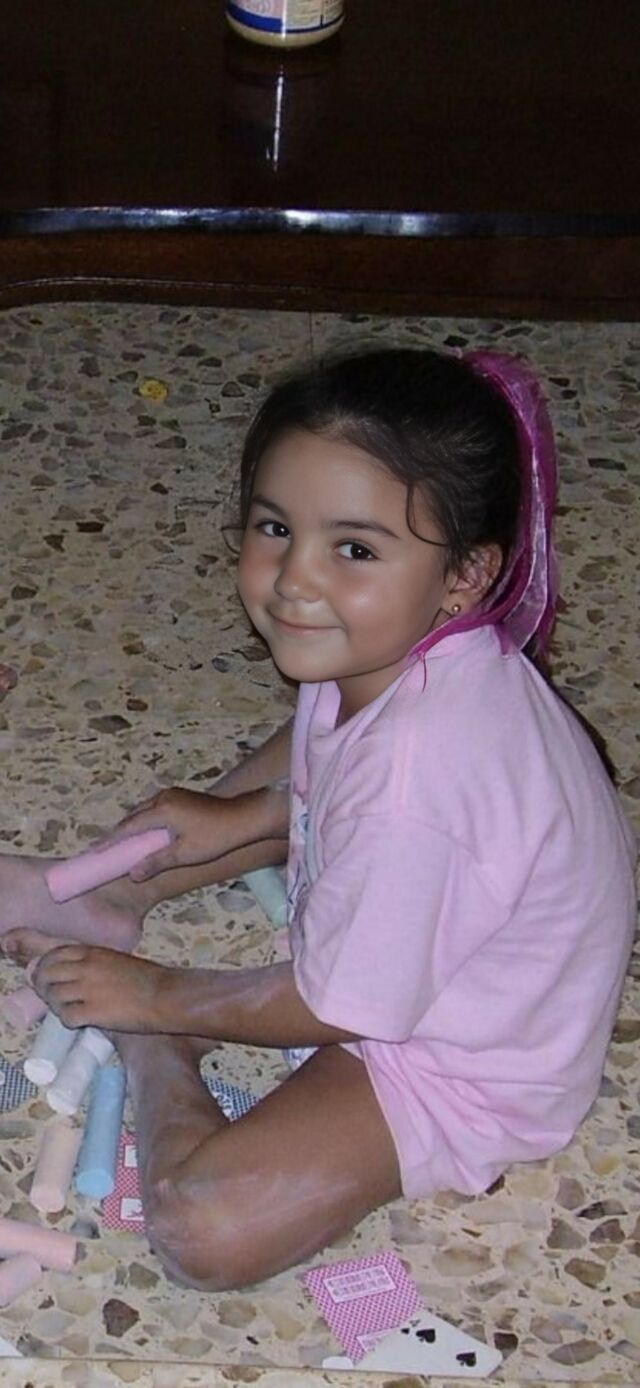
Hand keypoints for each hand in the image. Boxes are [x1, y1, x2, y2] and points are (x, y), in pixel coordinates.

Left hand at [31, 944, 170, 1031]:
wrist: (165, 995)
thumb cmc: (146, 978)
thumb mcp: (115, 960)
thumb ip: (91, 962)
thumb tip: (69, 971)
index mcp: (91, 953)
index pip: (52, 955)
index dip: (44, 967)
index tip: (47, 978)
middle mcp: (85, 968)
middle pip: (46, 975)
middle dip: (43, 987)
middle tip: (52, 997)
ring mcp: (87, 990)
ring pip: (52, 997)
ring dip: (56, 1006)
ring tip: (69, 1011)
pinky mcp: (92, 1012)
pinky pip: (65, 1017)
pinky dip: (68, 1021)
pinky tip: (80, 1022)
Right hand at [99, 787, 248, 880]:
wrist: (243, 817)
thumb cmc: (215, 837)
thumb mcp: (184, 854)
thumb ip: (156, 862)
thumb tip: (132, 873)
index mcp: (161, 810)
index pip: (128, 827)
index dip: (110, 840)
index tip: (94, 851)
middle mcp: (163, 798)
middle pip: (133, 816)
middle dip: (117, 833)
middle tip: (102, 849)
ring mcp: (172, 794)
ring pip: (143, 810)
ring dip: (131, 825)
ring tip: (119, 843)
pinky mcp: (180, 796)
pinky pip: (153, 808)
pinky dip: (144, 820)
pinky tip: (144, 832)